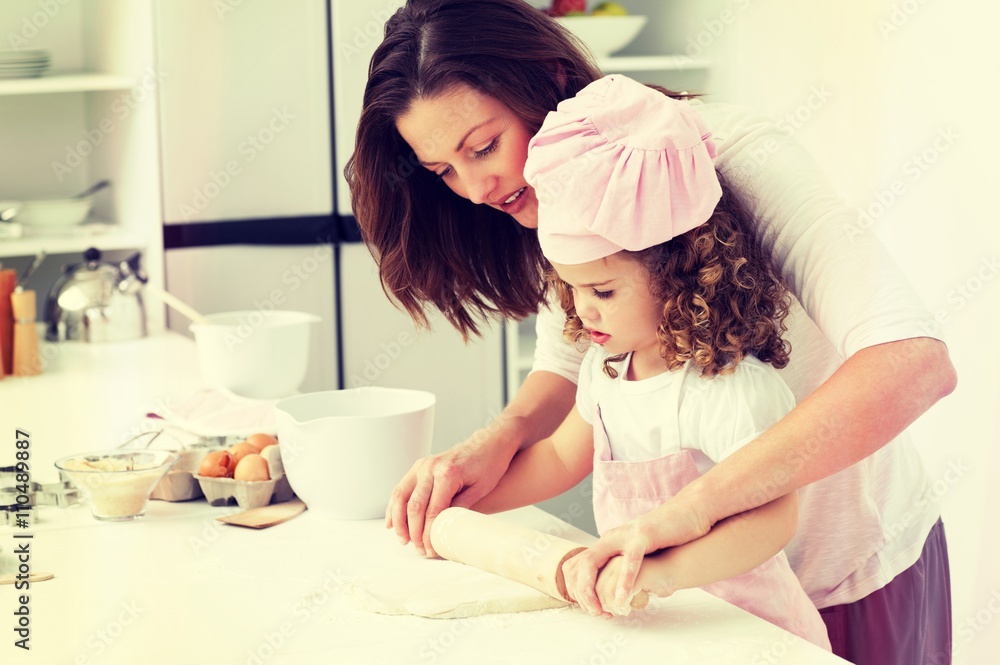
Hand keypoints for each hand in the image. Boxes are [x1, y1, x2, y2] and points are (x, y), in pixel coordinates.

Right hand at [385, 421, 520, 556]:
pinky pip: (401, 488)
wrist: (488, 444)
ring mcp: (422, 465)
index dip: (429, 534)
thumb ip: (460, 508)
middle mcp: (430, 467)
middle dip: (414, 532)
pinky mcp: (419, 466)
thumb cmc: (488, 466)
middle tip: (420, 550)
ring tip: (404, 540)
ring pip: (401, 496)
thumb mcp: (480, 490)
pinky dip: (394, 507)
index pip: (432, 511)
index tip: (431, 550)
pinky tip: (392, 523)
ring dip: (399, 521)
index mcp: (447, 473)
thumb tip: (442, 531)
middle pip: (414, 506)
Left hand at [563, 500, 709, 615]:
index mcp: (608, 543)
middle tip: (594, 613)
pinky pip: (629, 561)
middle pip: (581, 565)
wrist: (688, 514)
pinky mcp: (644, 536)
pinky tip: (623, 598)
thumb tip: (620, 599)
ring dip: (593, 590)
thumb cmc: (667, 540)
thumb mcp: (638, 557)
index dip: (578, 589)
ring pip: (594, 562)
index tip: (590, 609)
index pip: (578, 565)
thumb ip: (626, 573)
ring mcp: (624, 535)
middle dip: (582, 593)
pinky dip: (624, 582)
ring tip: (603, 610)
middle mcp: (610, 538)